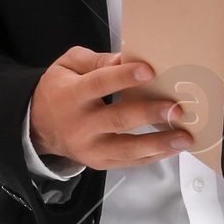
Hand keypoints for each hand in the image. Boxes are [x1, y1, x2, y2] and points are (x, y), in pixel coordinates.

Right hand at [29, 48, 191, 169]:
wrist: (38, 127)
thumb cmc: (59, 90)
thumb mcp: (67, 65)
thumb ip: (94, 61)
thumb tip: (123, 60)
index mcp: (71, 96)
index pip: (99, 85)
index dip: (123, 78)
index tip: (149, 71)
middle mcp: (80, 125)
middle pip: (117, 120)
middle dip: (149, 114)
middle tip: (176, 109)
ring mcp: (90, 148)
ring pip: (126, 148)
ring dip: (158, 143)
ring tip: (184, 138)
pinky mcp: (99, 163)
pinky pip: (128, 162)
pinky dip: (152, 156)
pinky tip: (172, 149)